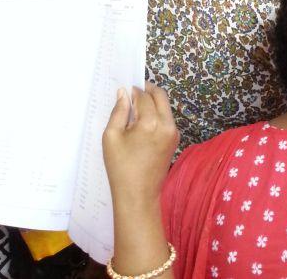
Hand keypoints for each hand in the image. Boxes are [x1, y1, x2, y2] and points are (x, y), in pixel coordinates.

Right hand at [103, 83, 178, 208]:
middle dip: (147, 90)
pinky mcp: (175, 139)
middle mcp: (167, 124)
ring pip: (165, 106)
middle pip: (160, 95)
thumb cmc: (121, 167)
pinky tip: (143, 123)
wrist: (138, 195)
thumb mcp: (111, 137)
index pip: (143, 96)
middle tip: (133, 94)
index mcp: (151, 122)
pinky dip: (157, 114)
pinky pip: (167, 118)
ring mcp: (174, 132)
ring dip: (153, 102)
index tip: (124, 92)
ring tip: (135, 110)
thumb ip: (118, 111)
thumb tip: (123, 92)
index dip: (133, 91)